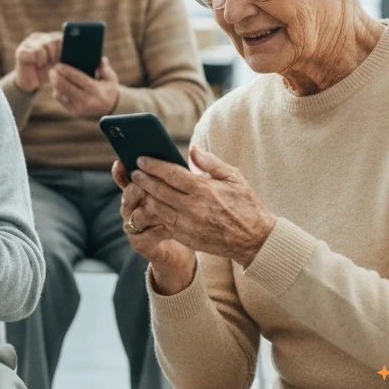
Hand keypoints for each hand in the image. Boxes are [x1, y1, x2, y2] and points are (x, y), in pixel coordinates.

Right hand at [13, 31, 63, 92]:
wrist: (31, 83)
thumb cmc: (48, 72)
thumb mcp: (60, 62)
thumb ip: (67, 53)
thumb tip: (78, 49)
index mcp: (49, 37)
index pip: (61, 36)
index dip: (65, 47)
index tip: (65, 58)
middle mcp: (39, 37)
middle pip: (54, 40)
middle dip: (57, 54)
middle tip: (55, 64)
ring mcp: (28, 42)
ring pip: (45, 45)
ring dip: (48, 58)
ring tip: (46, 64)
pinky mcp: (21, 51)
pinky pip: (36, 52)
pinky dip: (40, 61)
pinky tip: (38, 65)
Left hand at [50, 56, 119, 117]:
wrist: (108, 107)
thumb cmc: (108, 88)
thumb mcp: (110, 78)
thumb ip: (104, 68)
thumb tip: (100, 58)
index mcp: (97, 91)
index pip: (80, 79)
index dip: (68, 71)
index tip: (59, 64)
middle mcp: (88, 101)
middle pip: (67, 87)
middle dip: (57, 77)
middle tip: (52, 68)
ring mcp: (80, 108)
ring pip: (61, 93)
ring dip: (54, 83)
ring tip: (52, 74)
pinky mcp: (73, 112)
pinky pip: (60, 99)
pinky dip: (56, 90)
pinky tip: (55, 83)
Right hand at [113, 159, 195, 293]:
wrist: (189, 244)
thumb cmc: (185, 213)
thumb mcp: (185, 190)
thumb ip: (183, 172)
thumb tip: (192, 149)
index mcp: (139, 191)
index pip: (125, 178)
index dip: (121, 171)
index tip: (120, 162)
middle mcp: (132, 207)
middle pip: (127, 194)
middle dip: (134, 187)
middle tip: (140, 182)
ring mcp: (134, 225)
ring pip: (133, 214)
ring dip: (145, 209)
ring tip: (154, 205)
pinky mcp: (140, 242)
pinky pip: (144, 235)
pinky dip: (156, 230)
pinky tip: (168, 227)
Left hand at [123, 145, 277, 267]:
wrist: (255, 239)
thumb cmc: (245, 204)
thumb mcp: (234, 177)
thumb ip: (210, 162)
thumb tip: (192, 148)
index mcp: (204, 189)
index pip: (171, 174)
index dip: (153, 166)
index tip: (141, 159)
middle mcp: (193, 207)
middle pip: (159, 190)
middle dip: (143, 179)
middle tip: (134, 171)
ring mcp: (188, 224)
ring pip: (157, 207)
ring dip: (145, 196)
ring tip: (139, 187)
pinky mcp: (186, 237)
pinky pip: (163, 222)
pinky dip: (153, 213)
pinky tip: (150, 204)